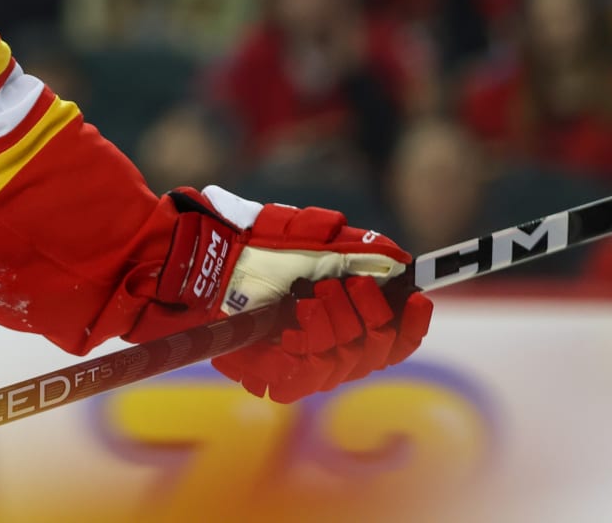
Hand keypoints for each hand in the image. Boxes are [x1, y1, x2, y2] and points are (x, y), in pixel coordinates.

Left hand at [155, 186, 432, 402]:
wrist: (192, 258)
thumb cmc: (244, 241)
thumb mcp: (302, 233)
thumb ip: (350, 247)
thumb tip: (398, 259)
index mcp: (337, 312)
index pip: (392, 335)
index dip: (411, 323)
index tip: (419, 298)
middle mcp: (322, 343)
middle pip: (376, 352)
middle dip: (369, 316)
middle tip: (345, 288)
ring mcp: (296, 362)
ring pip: (345, 364)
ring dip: (336, 325)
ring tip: (311, 297)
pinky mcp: (270, 376)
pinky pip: (309, 378)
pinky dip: (310, 347)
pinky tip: (298, 322)